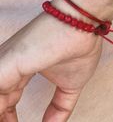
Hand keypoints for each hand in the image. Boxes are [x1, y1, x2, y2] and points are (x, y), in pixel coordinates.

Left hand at [0, 0, 102, 121]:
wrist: (81, 24)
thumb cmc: (78, 46)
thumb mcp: (70, 85)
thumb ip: (60, 107)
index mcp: (22, 68)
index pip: (7, 99)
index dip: (8, 118)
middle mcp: (10, 66)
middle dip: (3, 118)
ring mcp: (5, 64)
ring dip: (0, 115)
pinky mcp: (5, 63)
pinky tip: (3, 120)